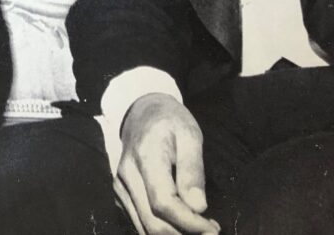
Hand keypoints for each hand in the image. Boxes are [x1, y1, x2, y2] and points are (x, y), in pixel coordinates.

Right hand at [115, 93, 219, 233]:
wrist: (142, 111)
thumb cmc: (170, 121)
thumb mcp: (190, 135)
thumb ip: (193, 170)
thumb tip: (199, 206)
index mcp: (146, 156)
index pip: (163, 202)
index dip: (189, 222)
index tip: (213, 229)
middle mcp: (127, 174)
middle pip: (153, 222)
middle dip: (184, 234)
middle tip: (212, 232)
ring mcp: (121, 186)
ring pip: (145, 227)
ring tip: (201, 228)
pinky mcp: (121, 194)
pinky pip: (140, 222)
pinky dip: (163, 230)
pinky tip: (183, 223)